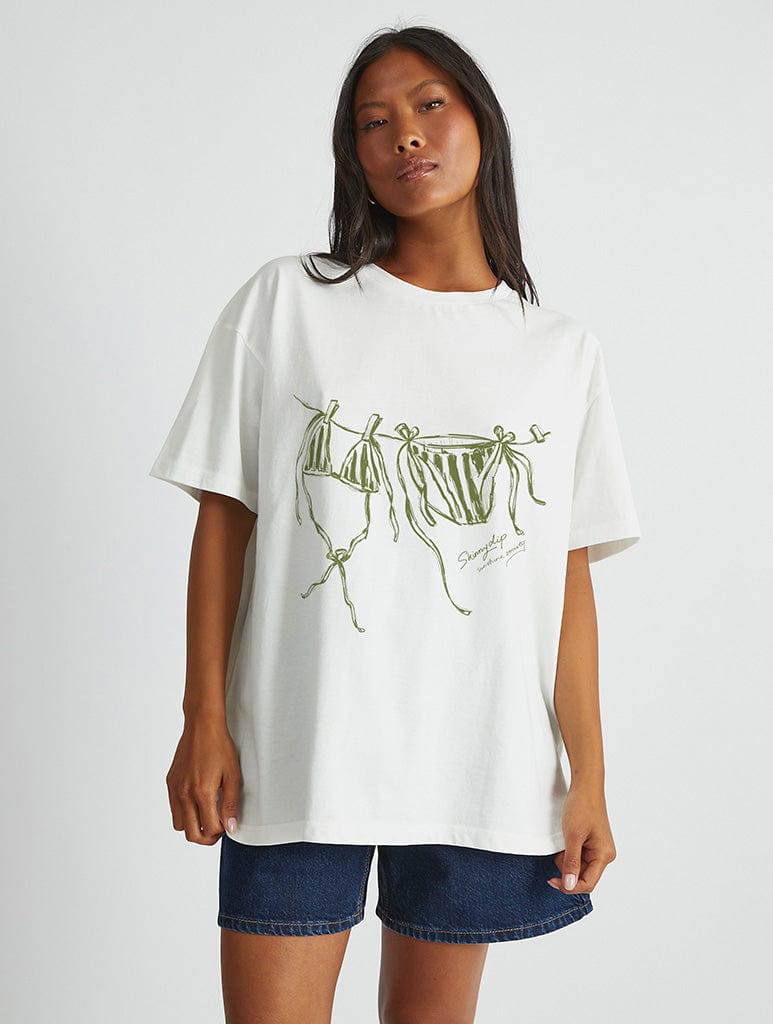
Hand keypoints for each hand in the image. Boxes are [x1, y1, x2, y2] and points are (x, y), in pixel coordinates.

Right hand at [166, 714, 241, 844]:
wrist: (202, 725)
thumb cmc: (219, 746)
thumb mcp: (232, 775)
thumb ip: (231, 804)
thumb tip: (230, 827)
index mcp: (202, 792)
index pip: (209, 829)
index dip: (221, 831)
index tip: (228, 823)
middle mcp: (184, 794)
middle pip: (191, 834)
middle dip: (206, 837)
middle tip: (218, 828)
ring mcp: (175, 788)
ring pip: (179, 824)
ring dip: (193, 826)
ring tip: (207, 813)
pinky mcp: (170, 782)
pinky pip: (174, 808)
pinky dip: (184, 812)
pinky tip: (197, 800)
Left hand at [548, 781, 616, 893]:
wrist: (585, 786)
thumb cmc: (581, 807)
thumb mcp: (572, 836)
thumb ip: (571, 862)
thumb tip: (570, 885)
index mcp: (604, 855)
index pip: (587, 884)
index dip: (569, 886)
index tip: (551, 880)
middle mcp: (605, 855)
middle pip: (583, 876)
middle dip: (567, 869)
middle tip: (558, 852)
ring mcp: (599, 849)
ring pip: (580, 867)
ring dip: (567, 860)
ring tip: (563, 842)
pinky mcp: (593, 844)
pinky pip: (580, 857)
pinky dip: (570, 853)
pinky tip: (566, 841)